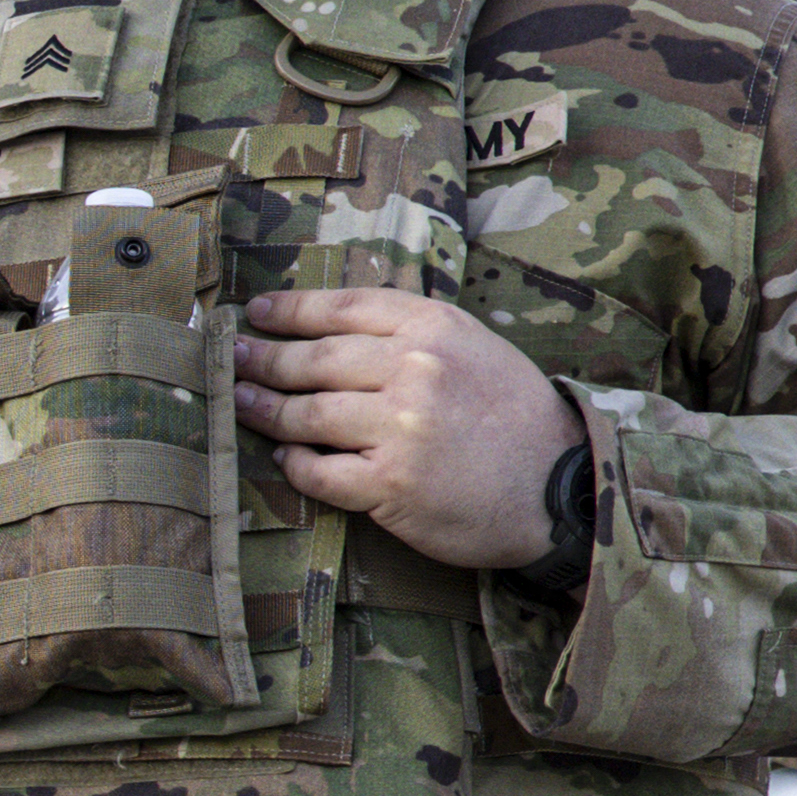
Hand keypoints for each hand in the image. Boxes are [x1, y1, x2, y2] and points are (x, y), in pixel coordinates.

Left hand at [232, 287, 582, 569]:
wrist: (562, 488)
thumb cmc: (517, 417)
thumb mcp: (477, 348)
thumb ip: (414, 332)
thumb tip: (336, 327)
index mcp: (435, 328)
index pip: (343, 307)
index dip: (291, 309)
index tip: (257, 312)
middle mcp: (414, 370)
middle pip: (315, 359)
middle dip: (265, 359)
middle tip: (234, 359)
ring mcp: (400, 428)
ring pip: (307, 414)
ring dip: (266, 410)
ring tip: (243, 404)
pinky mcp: (390, 484)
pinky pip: (319, 471)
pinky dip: (295, 464)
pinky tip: (285, 457)